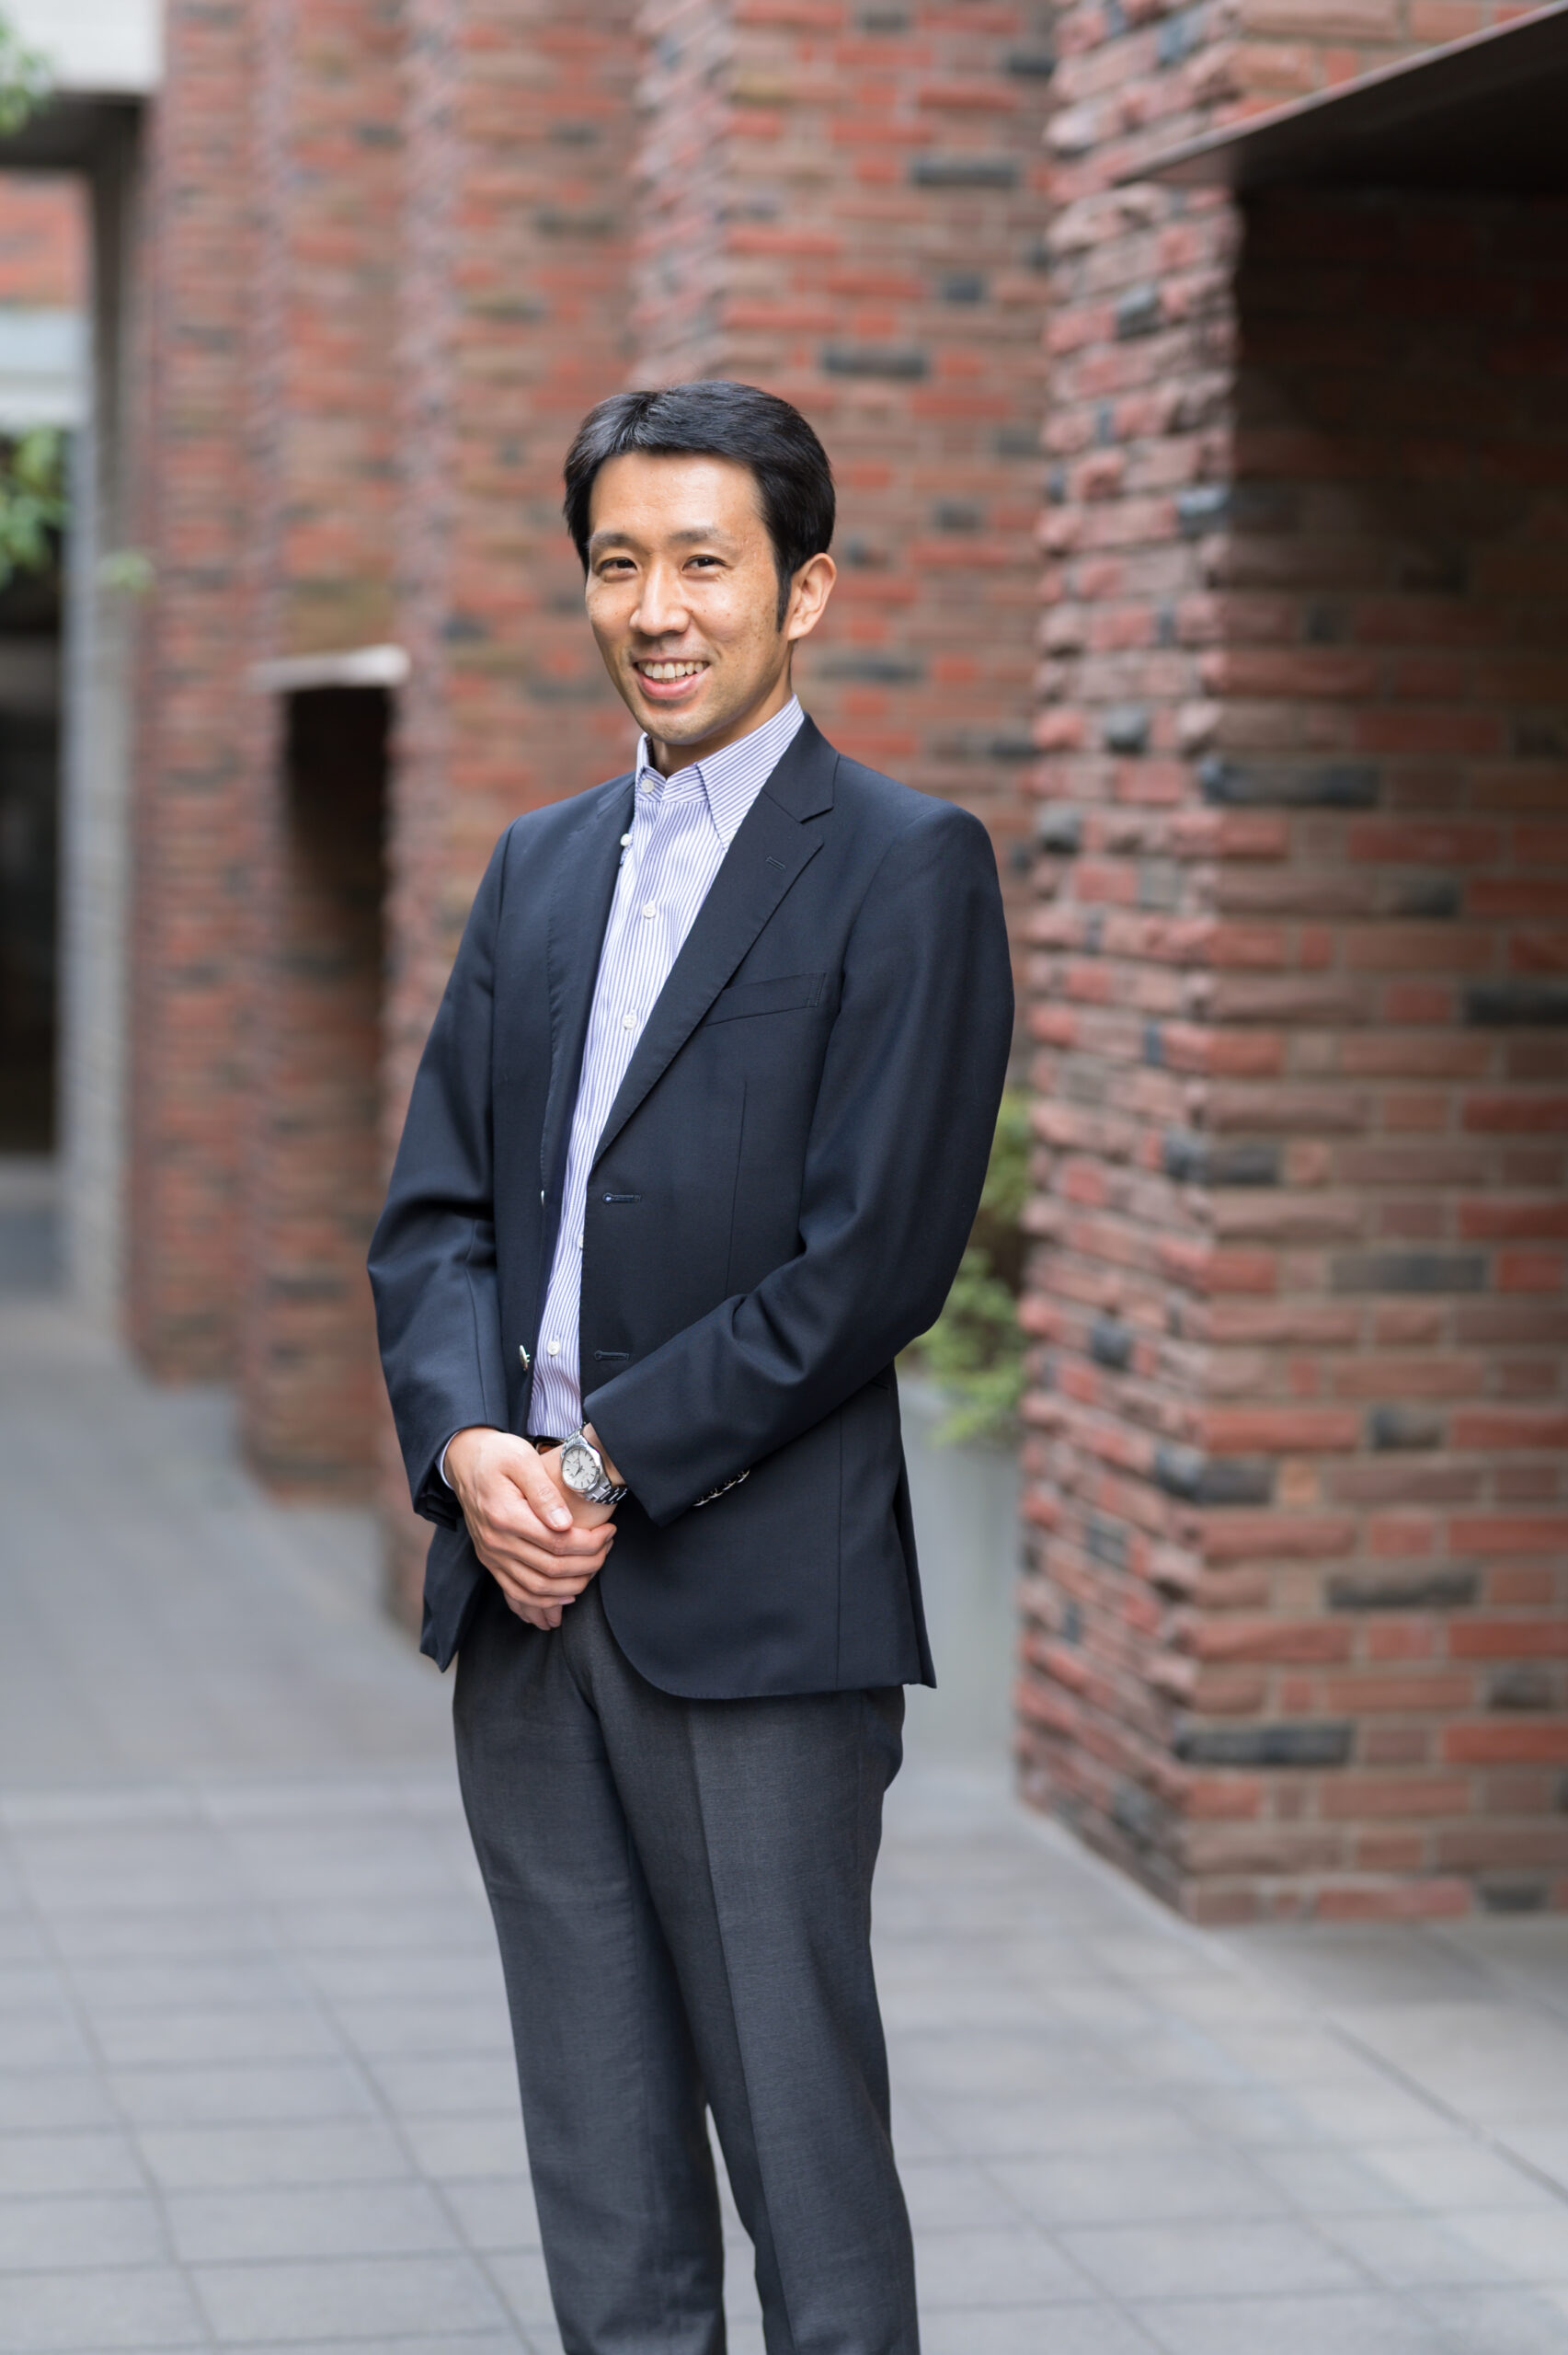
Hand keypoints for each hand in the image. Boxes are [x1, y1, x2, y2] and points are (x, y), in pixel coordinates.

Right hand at [445, 1428, 614, 1630]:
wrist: (464, 1460)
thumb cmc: (497, 1455)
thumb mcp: (522, 1459)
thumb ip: (545, 1492)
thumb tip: (566, 1524)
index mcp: (506, 1516)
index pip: (558, 1543)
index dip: (591, 1543)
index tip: (609, 1532)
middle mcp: (496, 1541)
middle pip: (551, 1570)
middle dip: (589, 1564)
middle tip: (608, 1548)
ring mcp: (491, 1555)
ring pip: (536, 1589)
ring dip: (571, 1587)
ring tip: (593, 1569)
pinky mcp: (490, 1561)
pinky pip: (516, 1594)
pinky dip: (543, 1602)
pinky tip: (565, 1596)